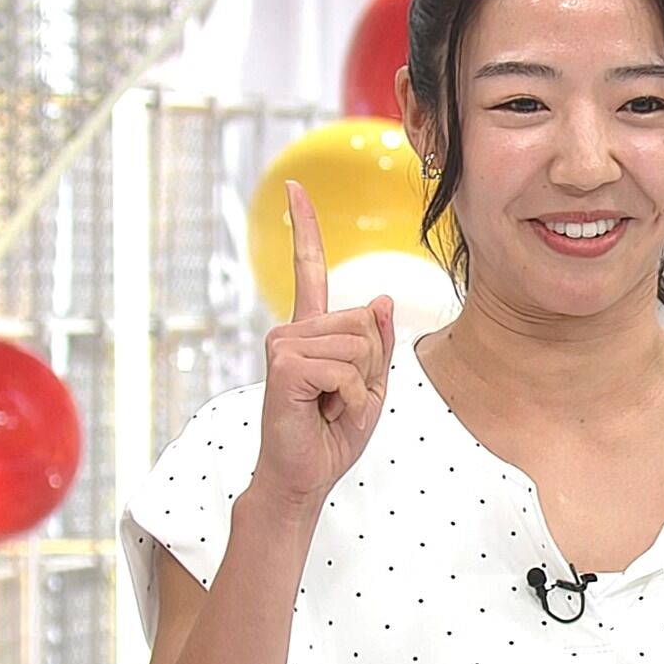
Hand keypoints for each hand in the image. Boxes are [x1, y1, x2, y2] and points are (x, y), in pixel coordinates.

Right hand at [254, 180, 394, 515]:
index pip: (310, 269)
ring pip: (361, 344)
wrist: (304, 476)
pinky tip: (325, 412)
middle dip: (372, 366)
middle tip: (339, 398)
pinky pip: (346, 369)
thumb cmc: (332, 433)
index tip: (295, 187)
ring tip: (328, 405)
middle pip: (367, 321)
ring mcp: (285, 344)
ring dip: (360, 385)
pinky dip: (350, 398)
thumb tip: (378, 297)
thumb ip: (377, 343)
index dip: (305, 227)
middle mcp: (293, 329)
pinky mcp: (285, 365)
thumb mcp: (371, 385)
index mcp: (313, 330)